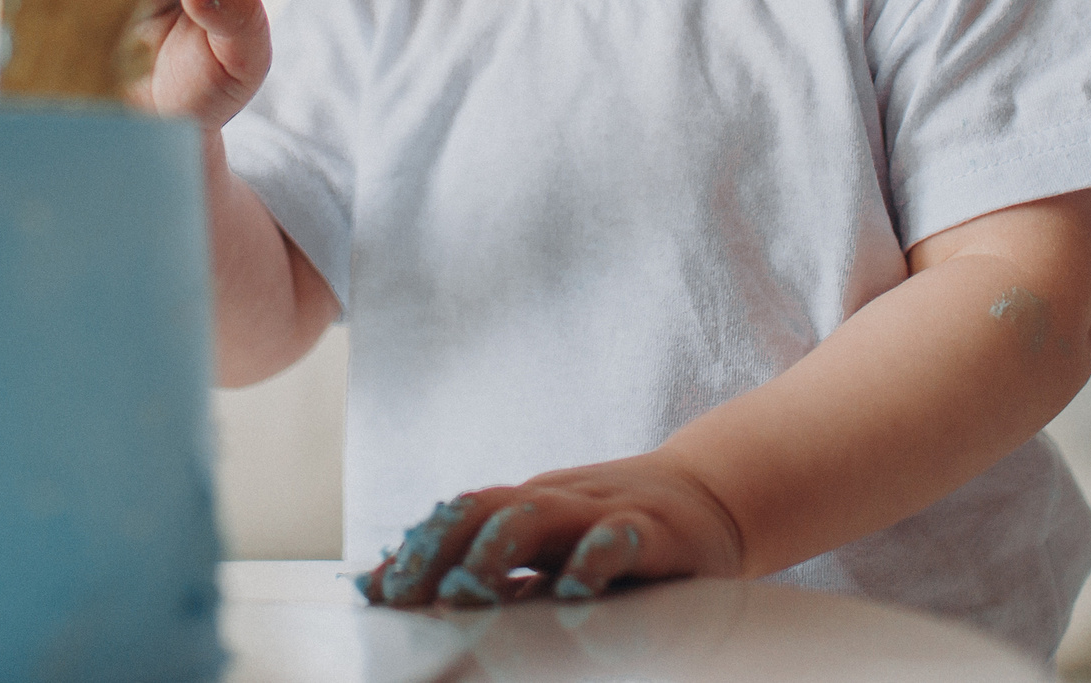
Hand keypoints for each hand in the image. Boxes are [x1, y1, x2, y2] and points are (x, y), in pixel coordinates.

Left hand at [362, 452, 744, 607]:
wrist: (713, 497)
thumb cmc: (615, 533)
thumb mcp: (546, 550)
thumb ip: (477, 570)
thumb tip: (377, 585)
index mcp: (527, 509)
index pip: (460, 516)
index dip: (416, 549)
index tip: (376, 590)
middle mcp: (558, 504)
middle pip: (487, 508)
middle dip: (441, 545)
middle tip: (406, 592)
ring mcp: (606, 513)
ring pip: (543, 514)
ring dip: (500, 544)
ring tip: (469, 582)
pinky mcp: (658, 535)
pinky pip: (624, 541)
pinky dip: (597, 557)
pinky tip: (577, 584)